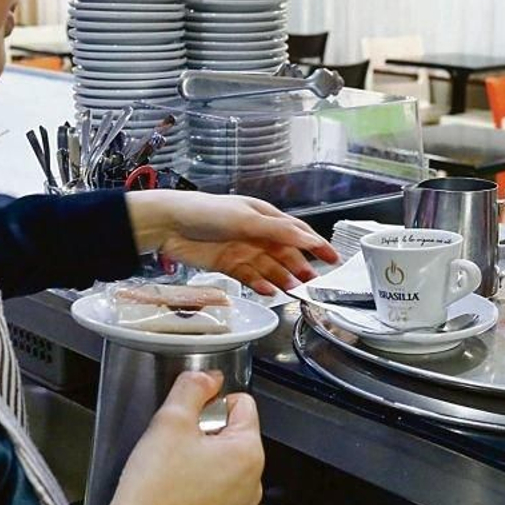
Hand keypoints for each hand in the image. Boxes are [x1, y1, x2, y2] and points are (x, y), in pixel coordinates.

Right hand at [97, 371, 263, 504]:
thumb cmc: (153, 489)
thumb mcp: (169, 420)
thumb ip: (193, 388)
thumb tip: (208, 378)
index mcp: (248, 453)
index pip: (243, 405)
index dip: (212, 406)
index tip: (191, 421)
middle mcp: (253, 486)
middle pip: (235, 440)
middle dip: (209, 439)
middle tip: (176, 451)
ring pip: (228, 474)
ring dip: (207, 470)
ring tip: (175, 478)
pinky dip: (204, 500)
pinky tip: (179, 500)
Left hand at [125, 190, 338, 294]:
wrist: (170, 224)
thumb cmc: (206, 211)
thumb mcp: (247, 219)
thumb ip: (279, 232)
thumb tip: (309, 240)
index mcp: (265, 217)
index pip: (297, 232)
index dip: (316, 245)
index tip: (334, 258)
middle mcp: (256, 234)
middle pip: (285, 254)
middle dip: (301, 268)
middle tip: (314, 285)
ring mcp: (243, 250)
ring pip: (270, 268)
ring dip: (283, 279)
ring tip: (294, 292)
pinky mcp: (229, 265)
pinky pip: (250, 278)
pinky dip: (260, 285)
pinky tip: (269, 292)